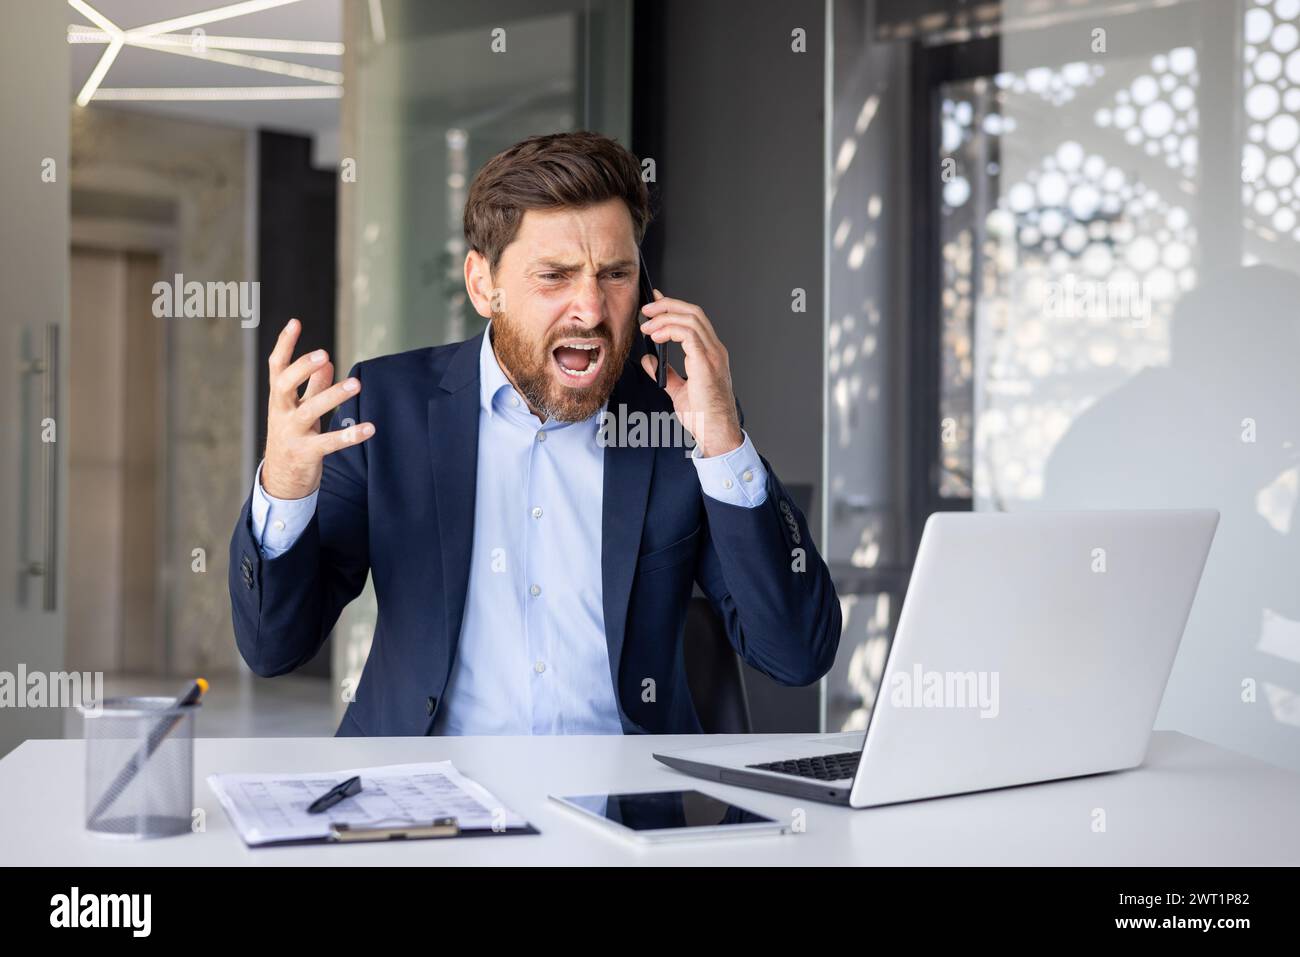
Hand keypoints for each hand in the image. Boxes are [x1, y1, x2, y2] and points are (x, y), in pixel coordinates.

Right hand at [261, 318, 374, 498]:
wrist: (281, 480)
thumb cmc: (293, 438)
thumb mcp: (300, 410)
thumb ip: (312, 387)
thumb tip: (329, 362)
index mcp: (280, 399)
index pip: (277, 367)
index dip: (284, 345)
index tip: (295, 322)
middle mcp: (282, 413)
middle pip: (285, 384)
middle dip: (302, 368)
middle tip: (324, 354)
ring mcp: (292, 434)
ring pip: (310, 411)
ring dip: (333, 396)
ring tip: (356, 384)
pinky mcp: (307, 453)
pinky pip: (330, 443)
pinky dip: (350, 435)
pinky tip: (370, 428)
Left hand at [638, 290, 743, 456]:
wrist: (715, 433)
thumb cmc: (703, 417)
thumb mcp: (678, 391)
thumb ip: (666, 374)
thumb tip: (649, 360)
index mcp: (711, 354)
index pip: (694, 320)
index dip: (673, 307)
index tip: (654, 304)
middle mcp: (715, 350)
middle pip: (693, 312)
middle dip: (667, 305)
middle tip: (646, 310)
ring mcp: (713, 355)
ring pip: (691, 318)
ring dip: (665, 317)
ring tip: (647, 326)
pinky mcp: (706, 362)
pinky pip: (689, 333)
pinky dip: (670, 330)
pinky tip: (656, 337)